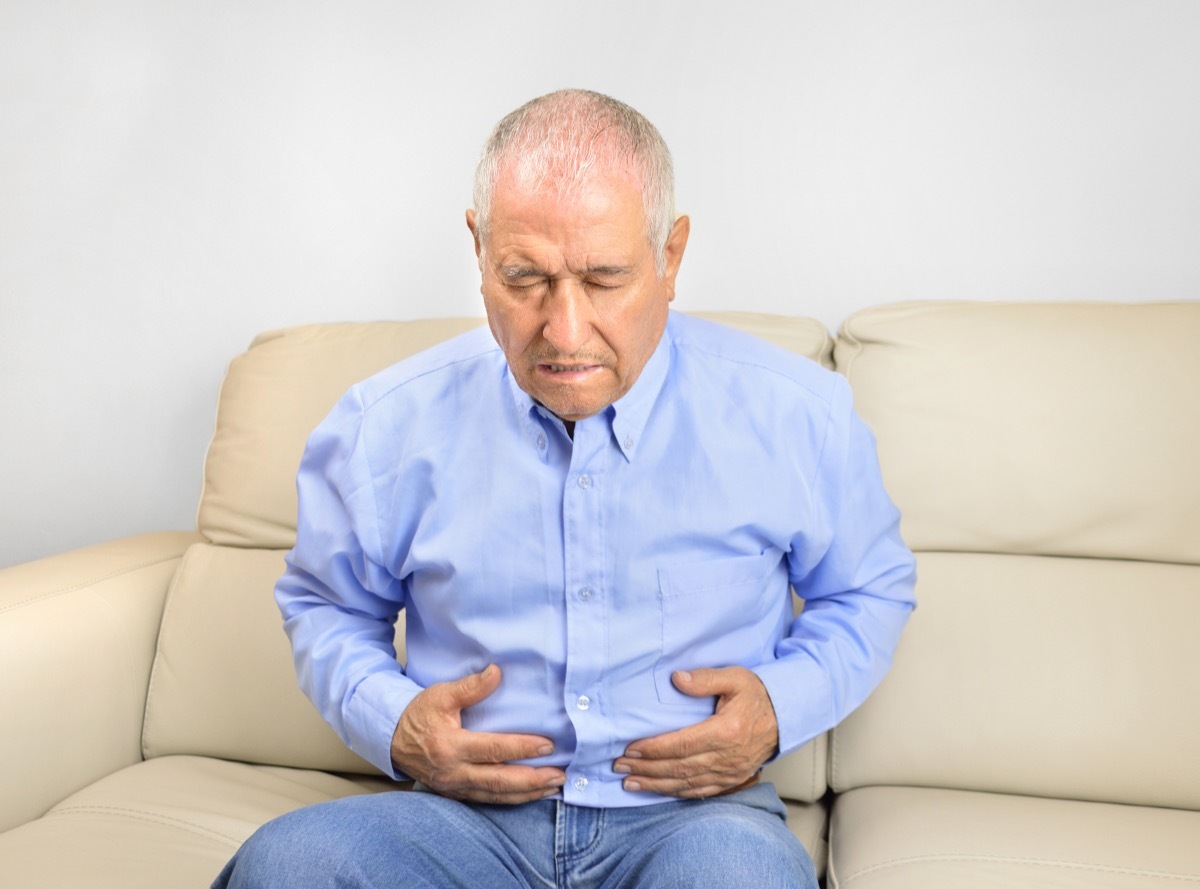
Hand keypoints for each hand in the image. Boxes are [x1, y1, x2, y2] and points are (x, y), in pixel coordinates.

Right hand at [389, 664, 566, 803]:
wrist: (391, 739)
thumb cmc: (418, 715)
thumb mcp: (441, 695)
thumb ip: (470, 687)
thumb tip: (496, 672)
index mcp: (451, 746)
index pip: (494, 749)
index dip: (523, 747)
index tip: (548, 745)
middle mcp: (455, 772)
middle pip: (501, 781)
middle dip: (533, 780)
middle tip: (559, 775)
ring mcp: (455, 786)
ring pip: (497, 795)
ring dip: (527, 793)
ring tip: (553, 787)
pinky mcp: (456, 793)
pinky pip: (488, 800)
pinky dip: (512, 799)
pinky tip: (530, 795)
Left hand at [613, 666, 778, 798]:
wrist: (786, 717)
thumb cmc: (757, 695)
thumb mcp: (735, 677)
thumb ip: (705, 678)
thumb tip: (676, 679)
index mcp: (726, 731)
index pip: (682, 744)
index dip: (653, 749)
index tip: (630, 749)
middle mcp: (727, 757)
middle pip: (679, 768)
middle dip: (646, 768)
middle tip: (619, 766)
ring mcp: (730, 772)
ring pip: (686, 783)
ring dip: (655, 784)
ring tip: (629, 783)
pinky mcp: (731, 780)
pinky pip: (700, 791)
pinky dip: (676, 793)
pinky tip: (658, 790)